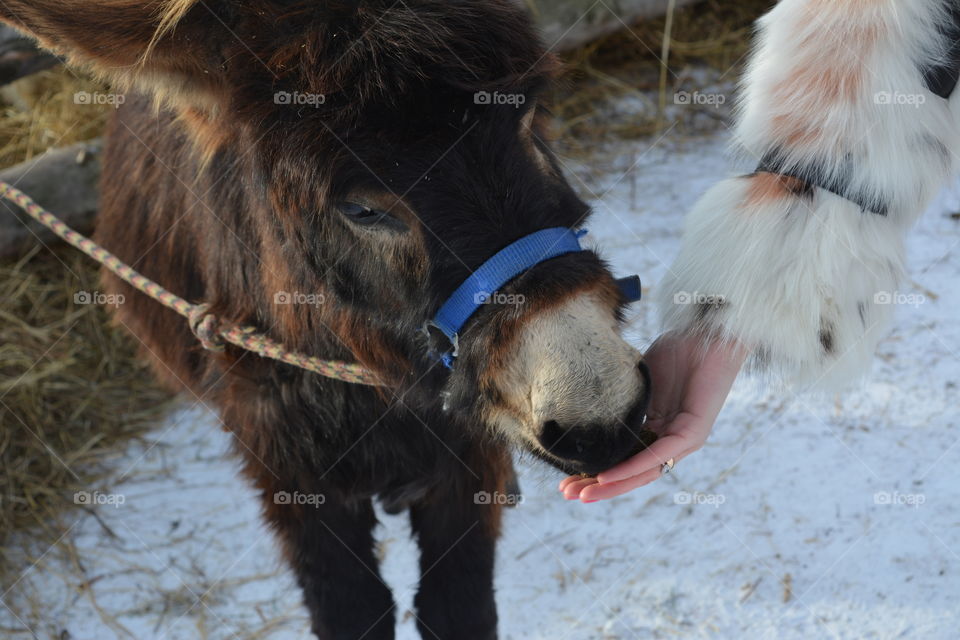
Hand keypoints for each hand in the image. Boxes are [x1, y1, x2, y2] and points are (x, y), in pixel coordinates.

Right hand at [559, 332, 746, 501]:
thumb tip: (584, 408)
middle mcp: (669, 441)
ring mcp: (683, 439)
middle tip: (567, 494)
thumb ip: (618, 399)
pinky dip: (633, 467)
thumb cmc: (677, 352)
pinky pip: (659, 454)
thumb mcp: (637, 381)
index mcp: (656, 430)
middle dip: (598, 487)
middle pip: (632, 473)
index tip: (566, 481)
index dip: (595, 472)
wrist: (707, 334)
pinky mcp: (694, 432)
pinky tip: (609, 475)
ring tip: (584, 493)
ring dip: (612, 485)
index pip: (624, 460)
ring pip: (644, 472)